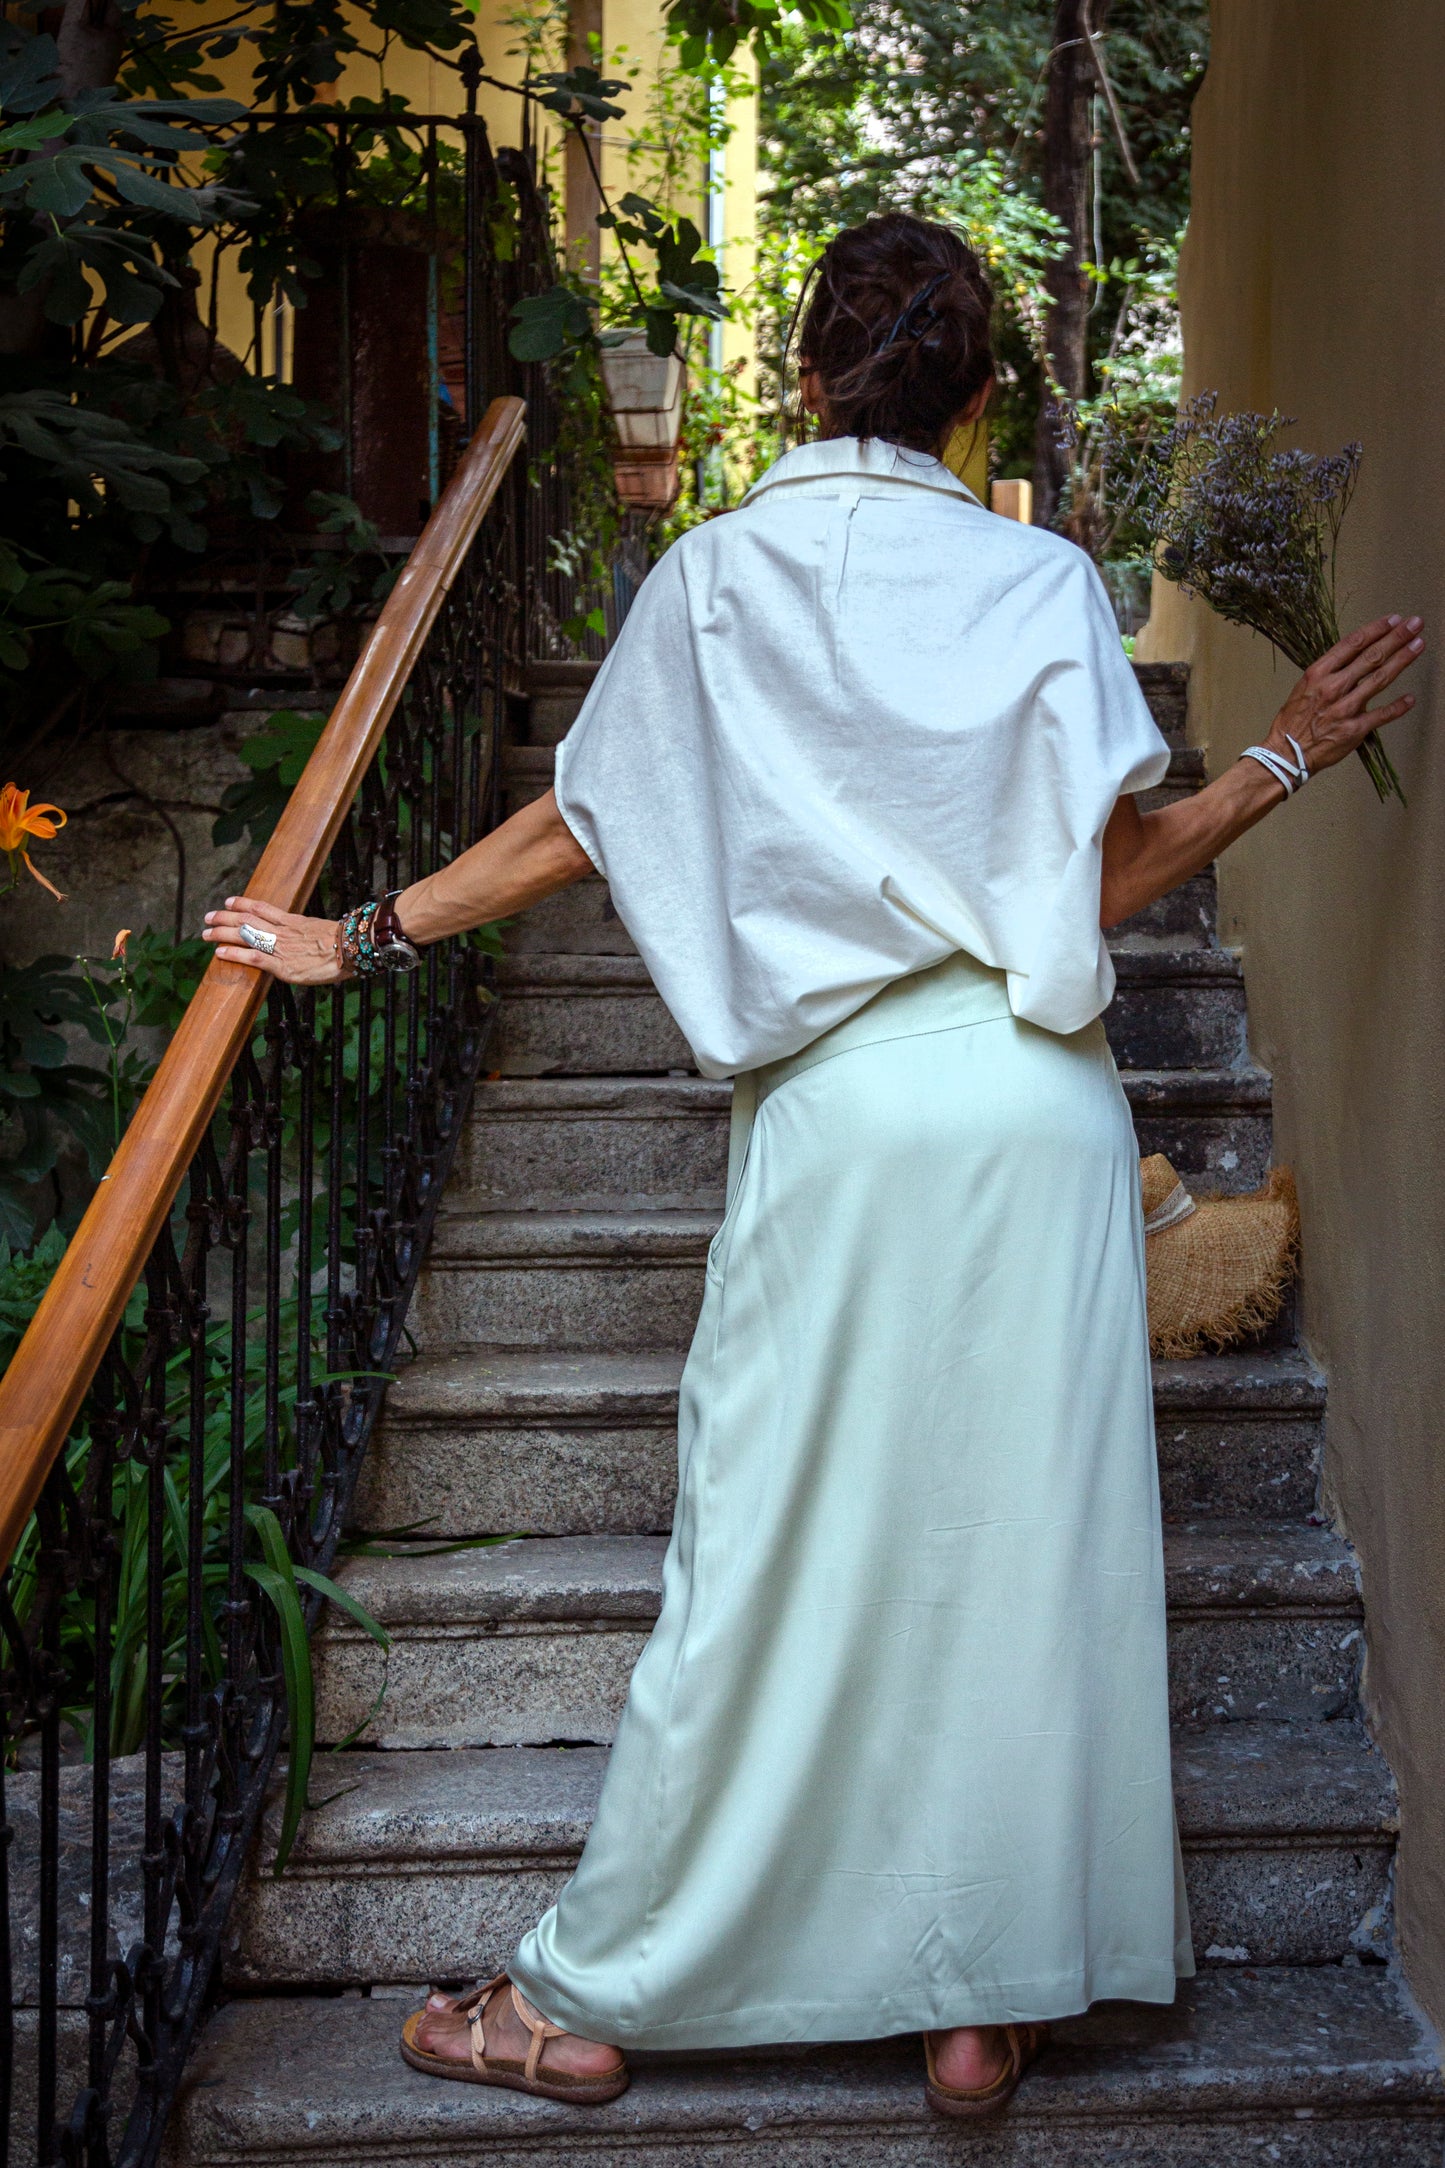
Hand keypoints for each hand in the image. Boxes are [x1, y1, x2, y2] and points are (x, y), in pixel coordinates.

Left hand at [202, 896, 344, 984]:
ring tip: (205, 933)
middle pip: (247, 919)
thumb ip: (309, 932)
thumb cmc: (345, 944)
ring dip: (222, 933)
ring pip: (245, 934)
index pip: (262, 908)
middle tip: (208, 917)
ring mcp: (281, 947)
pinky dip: (234, 954)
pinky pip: (252, 957)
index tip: (228, 901)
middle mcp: (283, 931)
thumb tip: (307, 937)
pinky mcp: (282, 965)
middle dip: (225, 917)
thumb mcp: (324, 930)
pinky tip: (219, 953)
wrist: (352, 950)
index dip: (243, 903)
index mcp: (293, 921)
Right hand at [1268, 614, 1424, 775]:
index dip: (1376, 629)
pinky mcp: (1353, 730)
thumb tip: (1354, 660)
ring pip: (1379, 679)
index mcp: (1318, 674)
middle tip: (1415, 624)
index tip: (1393, 620)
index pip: (1352, 644)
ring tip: (1418, 645)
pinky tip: (1410, 698)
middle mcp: (1333, 687)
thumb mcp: (1304, 688)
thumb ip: (1329, 674)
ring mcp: (1345, 708)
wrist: (1285, 754)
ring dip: (1402, 660)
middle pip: (1371, 657)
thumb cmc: (1292, 722)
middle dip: (1396, 637)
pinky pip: (1381, 715)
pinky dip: (1398, 707)